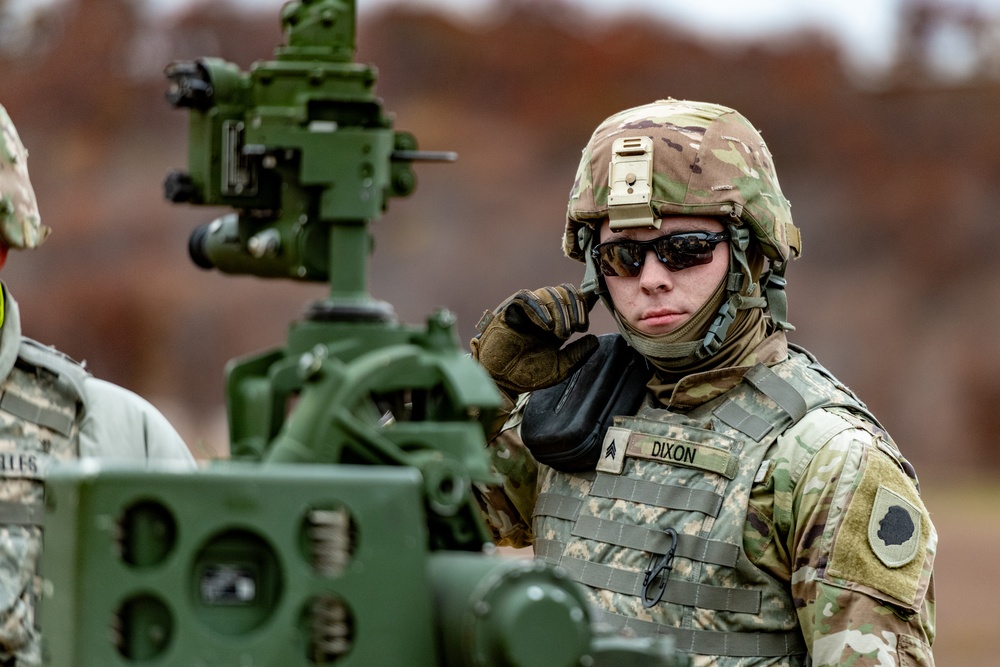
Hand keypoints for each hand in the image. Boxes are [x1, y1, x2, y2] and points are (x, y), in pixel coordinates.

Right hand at [470, 284, 598, 394]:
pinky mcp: (510, 310)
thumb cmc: (527, 376)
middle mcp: (544, 314)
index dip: (585, 300)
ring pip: (548, 292)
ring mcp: (527, 311)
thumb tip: (595, 340)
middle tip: (576, 329)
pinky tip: (547, 325)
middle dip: (575, 307)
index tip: (593, 305)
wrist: (501, 381)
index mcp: (557, 324)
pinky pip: (527, 297)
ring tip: (561, 334)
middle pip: (564, 292)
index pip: (574, 301)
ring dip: (560, 311)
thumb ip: (577, 355)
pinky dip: (540, 308)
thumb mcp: (559, 369)